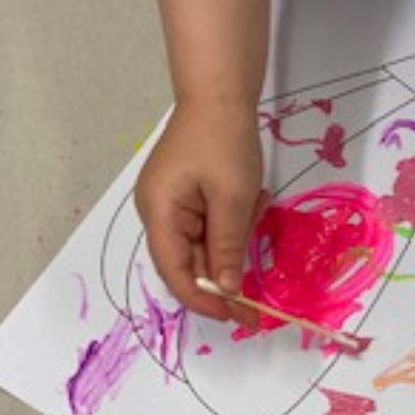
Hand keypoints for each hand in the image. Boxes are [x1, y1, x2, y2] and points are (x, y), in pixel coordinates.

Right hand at [134, 99, 265, 325]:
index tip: (235, 317)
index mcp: (158, 212)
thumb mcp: (233, 200)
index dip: (203, 300)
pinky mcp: (185, 199)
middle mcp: (156, 212)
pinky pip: (210, 229)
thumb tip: (226, 290)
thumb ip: (228, 248)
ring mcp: (169, 206)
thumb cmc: (223, 141)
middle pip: (188, 264)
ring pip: (203, 248)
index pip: (175, 272)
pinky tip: (251, 199)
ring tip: (256, 204)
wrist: (218, 96)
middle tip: (258, 306)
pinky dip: (234, 225)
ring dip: (235, 240)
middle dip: (224, 278)